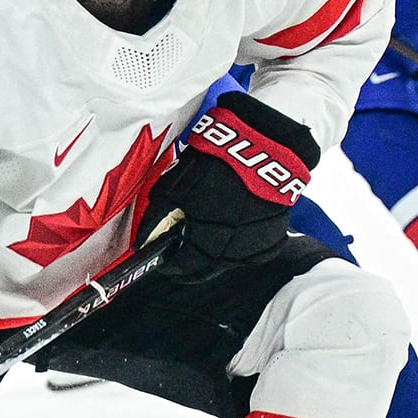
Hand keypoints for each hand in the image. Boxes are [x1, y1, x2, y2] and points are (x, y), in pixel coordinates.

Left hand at [142, 90, 318, 281]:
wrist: (263, 147)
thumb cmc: (215, 165)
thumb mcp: (174, 187)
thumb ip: (156, 217)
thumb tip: (143, 238)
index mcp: (207, 244)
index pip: (183, 268)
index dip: (170, 267)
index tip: (164, 263)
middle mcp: (233, 253)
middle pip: (207, 270)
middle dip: (191, 267)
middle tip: (181, 258)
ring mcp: (257, 247)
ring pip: (230, 262)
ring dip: (215, 257)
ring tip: (205, 243)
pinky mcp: (274, 236)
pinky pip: (251, 250)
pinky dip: (239, 246)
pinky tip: (232, 232)